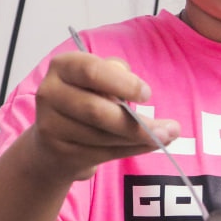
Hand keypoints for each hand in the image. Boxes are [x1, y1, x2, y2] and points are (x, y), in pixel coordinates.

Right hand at [28, 51, 179, 180]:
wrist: (54, 139)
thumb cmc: (86, 98)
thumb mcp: (99, 79)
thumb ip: (118, 76)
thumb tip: (142, 95)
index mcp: (63, 67)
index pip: (91, 71)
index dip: (122, 84)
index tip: (147, 94)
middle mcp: (50, 94)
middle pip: (96, 111)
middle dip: (136, 123)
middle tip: (170, 128)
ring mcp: (51, 126)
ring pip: (102, 136)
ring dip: (139, 139)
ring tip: (166, 137)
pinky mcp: (60, 153)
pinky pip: (103, 153)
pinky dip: (131, 150)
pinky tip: (149, 145)